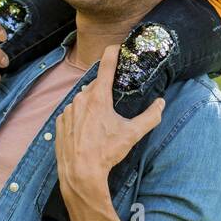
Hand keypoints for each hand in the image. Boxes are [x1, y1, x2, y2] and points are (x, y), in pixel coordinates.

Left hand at [54, 45, 165, 198]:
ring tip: (101, 123)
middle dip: (106, 89)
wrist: (80, 173)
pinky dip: (80, 116)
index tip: (118, 47)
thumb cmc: (106, 153)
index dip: (113, 52)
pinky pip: (72, 112)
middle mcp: (81, 99)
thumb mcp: (132, 135)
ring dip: (92, 104)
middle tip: (115, 102)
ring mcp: (68, 110)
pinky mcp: (59, 121)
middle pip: (96, 85)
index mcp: (98, 97)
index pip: (107, 65)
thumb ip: (150, 117)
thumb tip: (161, 104)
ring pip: (83, 99)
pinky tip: (87, 131)